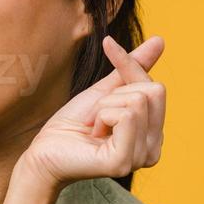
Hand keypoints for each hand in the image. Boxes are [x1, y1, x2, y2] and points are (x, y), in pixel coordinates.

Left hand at [20, 35, 165, 188]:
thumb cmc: (72, 124)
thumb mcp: (104, 91)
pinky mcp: (124, 162)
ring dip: (103, 108)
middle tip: (94, 117)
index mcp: (153, 135)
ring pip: (136, 102)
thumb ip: (132, 69)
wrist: (43, 151)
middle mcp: (154, 150)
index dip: (128, 65)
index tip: (107, 44)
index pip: (156, 87)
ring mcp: (141, 158)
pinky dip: (101, 117)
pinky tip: (93, 136)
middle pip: (151, 92)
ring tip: (92, 128)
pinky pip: (125, 116)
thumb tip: (160, 40)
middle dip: (113, 96)